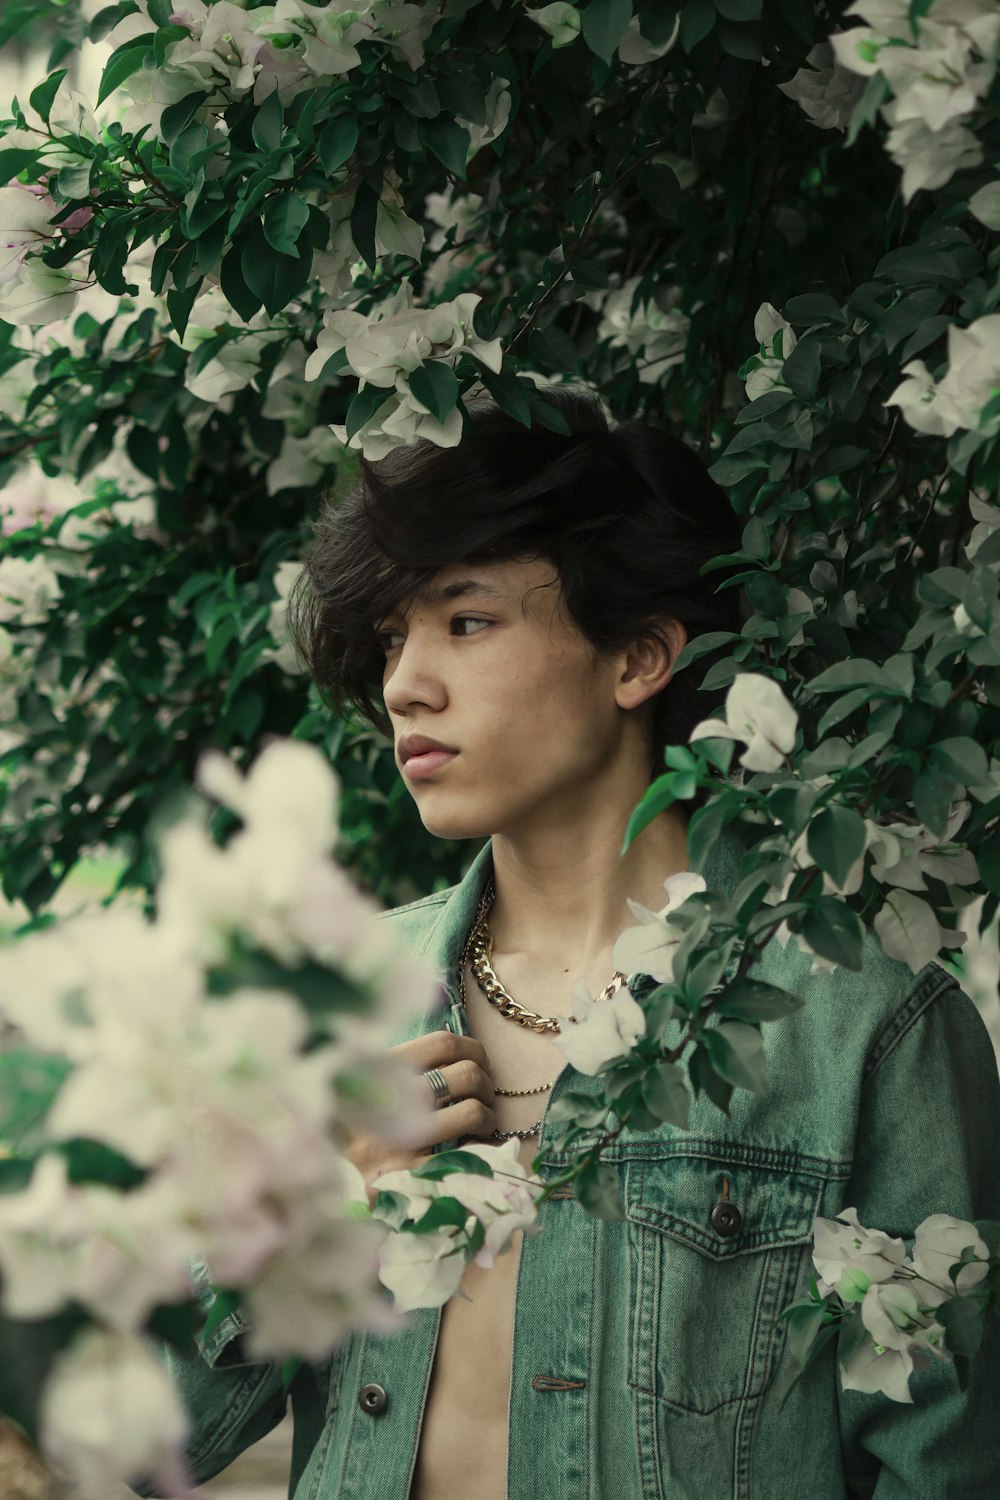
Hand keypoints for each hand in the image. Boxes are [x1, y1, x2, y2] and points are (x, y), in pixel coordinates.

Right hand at [341, 1030, 496, 1202]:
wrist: (320, 1183)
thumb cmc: (343, 1130)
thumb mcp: (357, 1086)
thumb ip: (396, 1067)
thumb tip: (451, 1050)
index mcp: (377, 1070)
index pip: (442, 1043)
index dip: (471, 1048)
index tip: (477, 1060)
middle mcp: (391, 1100)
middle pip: (465, 1074)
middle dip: (485, 1082)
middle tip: (482, 1094)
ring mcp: (402, 1139)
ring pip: (472, 1112)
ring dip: (487, 1115)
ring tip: (480, 1122)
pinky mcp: (412, 1176)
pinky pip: (465, 1154)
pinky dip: (476, 1148)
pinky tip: (468, 1150)